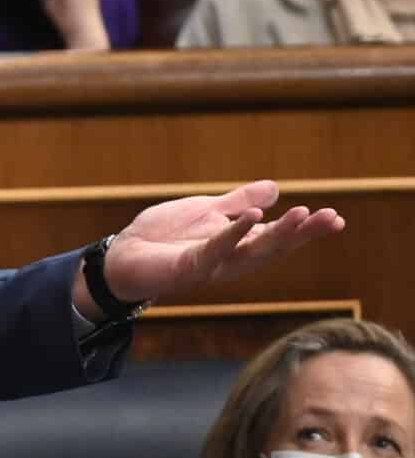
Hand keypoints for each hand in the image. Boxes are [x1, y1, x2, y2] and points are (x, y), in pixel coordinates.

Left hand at [72, 181, 345, 319]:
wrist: (122, 256)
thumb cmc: (162, 236)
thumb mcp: (206, 211)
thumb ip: (238, 202)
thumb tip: (275, 189)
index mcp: (236, 244)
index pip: (277, 236)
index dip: (305, 228)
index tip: (335, 216)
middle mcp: (230, 259)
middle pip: (274, 246)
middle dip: (303, 233)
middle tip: (333, 218)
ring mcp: (212, 266)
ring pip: (253, 252)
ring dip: (280, 234)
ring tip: (305, 215)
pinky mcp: (190, 268)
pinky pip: (217, 249)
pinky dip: (236, 233)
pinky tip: (254, 217)